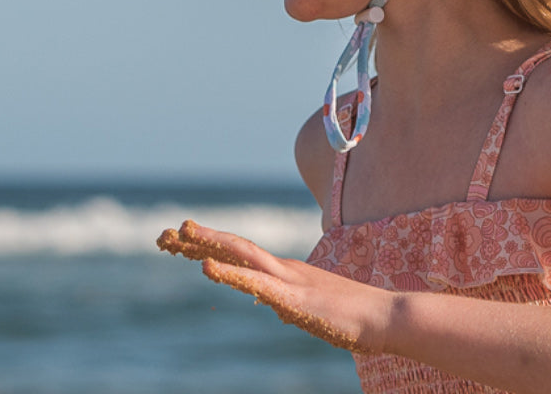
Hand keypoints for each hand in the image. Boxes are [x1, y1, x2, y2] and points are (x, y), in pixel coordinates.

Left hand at [157, 220, 391, 352]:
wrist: (387, 317)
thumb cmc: (355, 317)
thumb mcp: (311, 310)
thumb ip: (290, 302)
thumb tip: (273, 304)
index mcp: (286, 272)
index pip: (240, 253)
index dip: (208, 245)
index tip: (178, 242)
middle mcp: (283, 268)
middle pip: (233, 247)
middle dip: (197, 239)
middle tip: (163, 233)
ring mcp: (289, 280)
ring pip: (241, 254)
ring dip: (207, 244)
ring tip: (177, 235)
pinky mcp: (295, 298)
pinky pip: (256, 283)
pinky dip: (229, 272)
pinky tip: (205, 268)